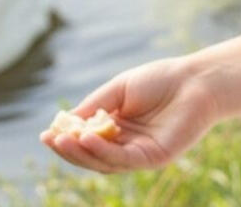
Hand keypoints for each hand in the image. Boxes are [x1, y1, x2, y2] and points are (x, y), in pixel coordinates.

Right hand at [39, 55, 219, 173]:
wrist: (195, 81)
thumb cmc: (160, 80)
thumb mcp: (119, 89)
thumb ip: (96, 106)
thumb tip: (66, 121)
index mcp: (117, 128)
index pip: (86, 139)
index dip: (66, 139)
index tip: (45, 133)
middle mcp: (126, 144)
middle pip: (92, 155)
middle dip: (69, 149)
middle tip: (50, 140)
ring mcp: (139, 154)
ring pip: (104, 161)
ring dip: (81, 153)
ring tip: (62, 141)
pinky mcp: (152, 158)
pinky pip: (123, 159)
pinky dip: (103, 151)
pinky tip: (87, 139)